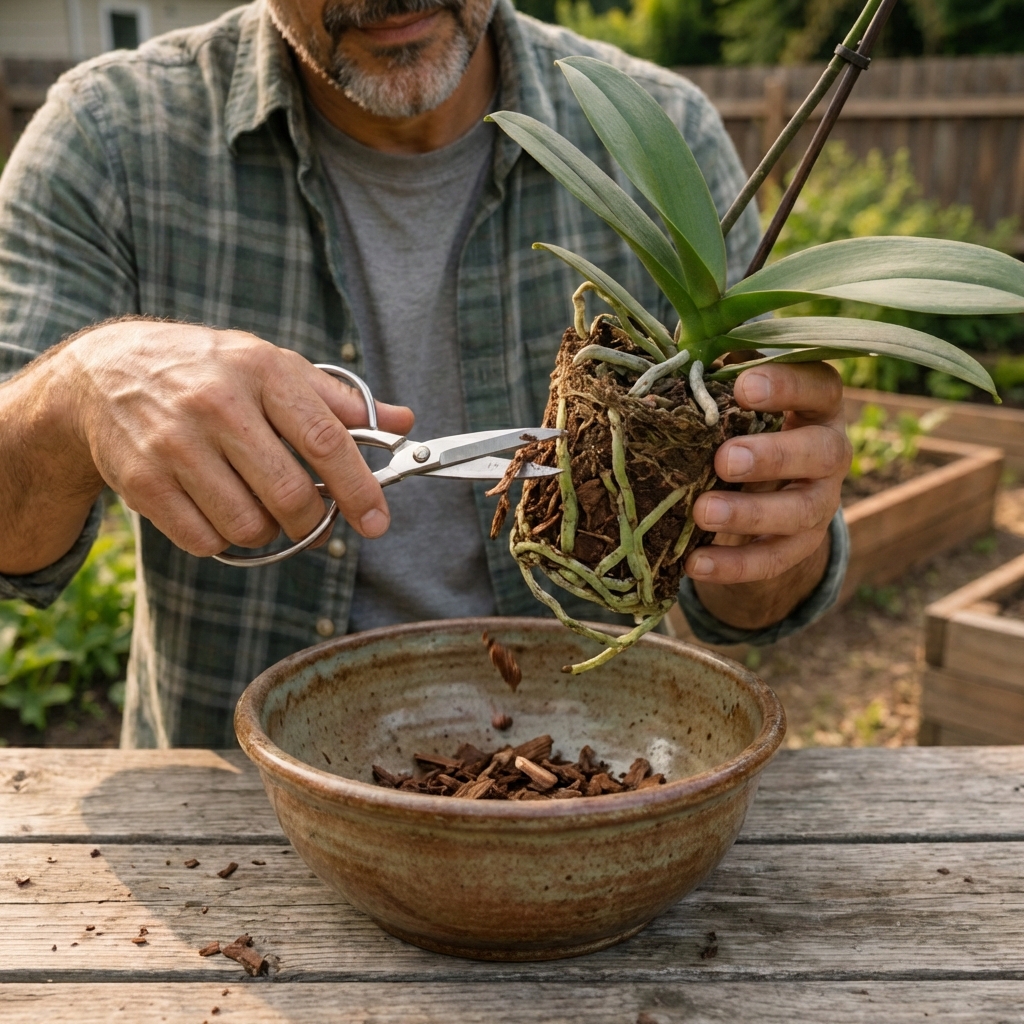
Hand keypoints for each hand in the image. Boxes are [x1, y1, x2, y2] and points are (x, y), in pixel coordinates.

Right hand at [1, 320, 413, 572]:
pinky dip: (221, 539)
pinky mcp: (142, 480)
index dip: (359, 489)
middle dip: (312, 523)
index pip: (326, 441)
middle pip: (290, 495)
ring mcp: (175, 443)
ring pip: (247, 526)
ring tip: (256, 506)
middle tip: (311, 522)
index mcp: (262, 372)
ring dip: (264, 532)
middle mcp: (217, 404)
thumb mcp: (273, 366)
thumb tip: (405, 423)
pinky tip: (216, 510)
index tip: (378, 522)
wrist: (104, 372)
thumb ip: (339, 401)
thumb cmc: (209, 372)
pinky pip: (204, 540)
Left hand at [684, 361, 850, 628]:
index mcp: (816, 404)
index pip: (819, 386)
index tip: (744, 387)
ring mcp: (821, 501)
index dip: (788, 385)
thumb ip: (712, 374)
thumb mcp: (729, 397)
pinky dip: (736, 564)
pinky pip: (776, 559)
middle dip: (773, 456)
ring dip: (751, 513)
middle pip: (821, 452)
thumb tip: (668, 358)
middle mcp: (829, 450)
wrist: (759, 489)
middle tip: (724, 459)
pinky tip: (695, 564)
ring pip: (803, 511)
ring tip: (703, 512)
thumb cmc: (736, 423)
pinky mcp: (802, 545)